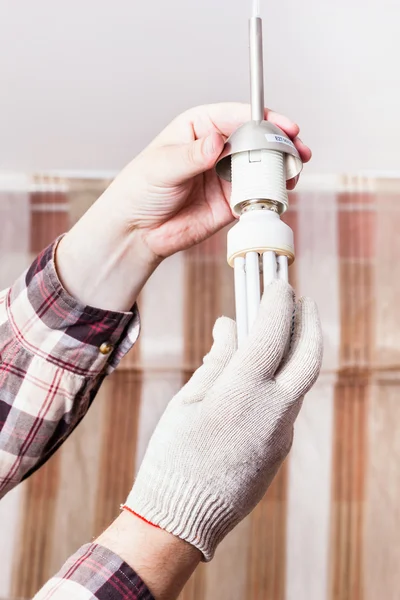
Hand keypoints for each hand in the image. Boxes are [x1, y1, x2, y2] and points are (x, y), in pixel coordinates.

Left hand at [103, 103, 310, 259]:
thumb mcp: (161, 167)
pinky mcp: (231, 201)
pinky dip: (270, 193)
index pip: (236, 116)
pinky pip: (256, 194)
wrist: (137, 230)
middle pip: (256, 139)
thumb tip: (214, 142)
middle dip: (280, 142)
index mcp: (199, 127)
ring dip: (280, 167)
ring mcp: (226, 175)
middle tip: (298, 149)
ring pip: (261, 166)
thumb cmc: (140, 189)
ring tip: (295, 171)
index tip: (281, 125)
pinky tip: (281, 192)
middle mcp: (216, 148)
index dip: (261, 118)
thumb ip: (191, 156)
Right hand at [122, 281, 322, 559]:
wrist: (182, 518)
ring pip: (301, 380)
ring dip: (297, 350)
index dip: (276, 302)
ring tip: (282, 330)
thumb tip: (230, 325)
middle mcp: (273, 410)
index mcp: (243, 392)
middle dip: (309, 321)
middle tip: (301, 299)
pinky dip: (282, 380)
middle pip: (308, 355)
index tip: (277, 283)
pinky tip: (263, 374)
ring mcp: (282, 432)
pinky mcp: (280, 449)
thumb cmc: (174, 455)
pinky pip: (288, 404)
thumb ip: (216, 360)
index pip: (272, 333)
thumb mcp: (188, 401)